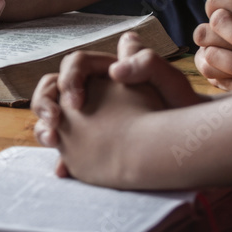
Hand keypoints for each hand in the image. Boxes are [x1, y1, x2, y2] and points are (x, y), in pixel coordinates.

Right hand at [33, 34, 202, 179]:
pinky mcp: (87, 145)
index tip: (78, 101)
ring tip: (52, 140)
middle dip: (45, 102)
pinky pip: (66, 147)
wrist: (188, 140)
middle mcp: (92, 91)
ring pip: (52, 116)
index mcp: (106, 71)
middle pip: (53, 87)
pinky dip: (59, 157)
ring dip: (43, 126)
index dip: (69, 79)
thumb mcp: (169, 80)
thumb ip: (145, 62)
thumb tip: (114, 69)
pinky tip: (63, 169)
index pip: (75, 64)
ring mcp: (86, 119)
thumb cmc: (181, 106)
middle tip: (55, 121)